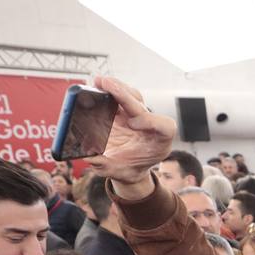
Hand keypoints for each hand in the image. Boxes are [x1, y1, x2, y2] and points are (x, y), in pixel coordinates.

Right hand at [84, 76, 177, 191]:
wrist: (132, 166)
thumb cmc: (129, 169)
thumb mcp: (119, 172)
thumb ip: (106, 166)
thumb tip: (91, 157)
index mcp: (160, 141)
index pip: (164, 126)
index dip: (150, 121)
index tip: (133, 123)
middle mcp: (152, 124)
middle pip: (142, 105)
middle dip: (124, 94)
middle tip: (107, 85)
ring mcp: (139, 115)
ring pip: (132, 96)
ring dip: (116, 87)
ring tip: (100, 82)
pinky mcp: (127, 111)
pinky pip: (122, 96)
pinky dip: (111, 89)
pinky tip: (98, 84)